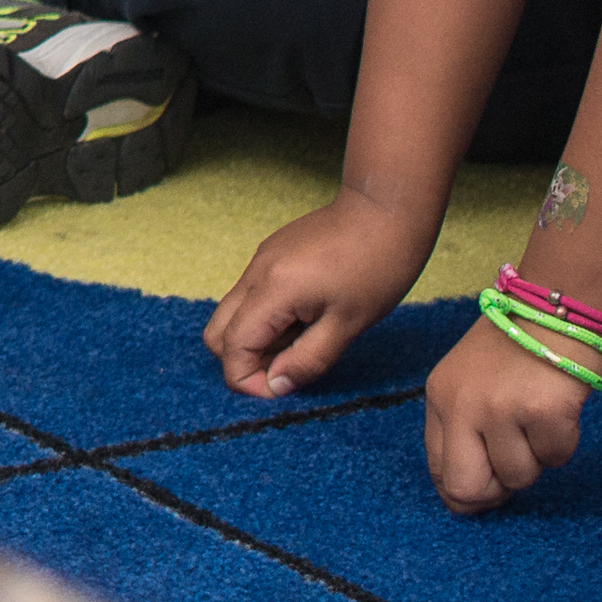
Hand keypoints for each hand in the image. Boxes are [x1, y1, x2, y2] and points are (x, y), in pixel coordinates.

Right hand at [204, 187, 438, 400]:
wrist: (385, 209)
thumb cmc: (377, 267)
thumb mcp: (349, 324)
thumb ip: (308, 359)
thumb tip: (277, 386)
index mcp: (273, 290)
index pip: (232, 347)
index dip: (248, 380)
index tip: (281, 391)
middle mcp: (255, 274)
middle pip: (217, 332)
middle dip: (242, 362)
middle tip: (287, 371)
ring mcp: (259, 262)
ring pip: (232, 314)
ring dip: (255, 341)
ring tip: (300, 345)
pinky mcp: (270, 255)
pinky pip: (250, 297)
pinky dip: (264, 320)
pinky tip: (304, 320)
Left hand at [422, 309, 596, 509]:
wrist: (556, 308)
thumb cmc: (517, 347)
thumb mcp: (471, 382)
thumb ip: (465, 429)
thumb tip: (473, 493)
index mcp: (439, 398)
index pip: (438, 471)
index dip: (468, 492)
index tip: (492, 487)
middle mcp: (461, 406)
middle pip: (466, 489)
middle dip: (497, 491)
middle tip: (518, 465)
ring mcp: (500, 410)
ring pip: (519, 477)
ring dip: (536, 459)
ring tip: (539, 420)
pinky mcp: (541, 413)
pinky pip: (555, 458)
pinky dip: (563, 442)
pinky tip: (559, 410)